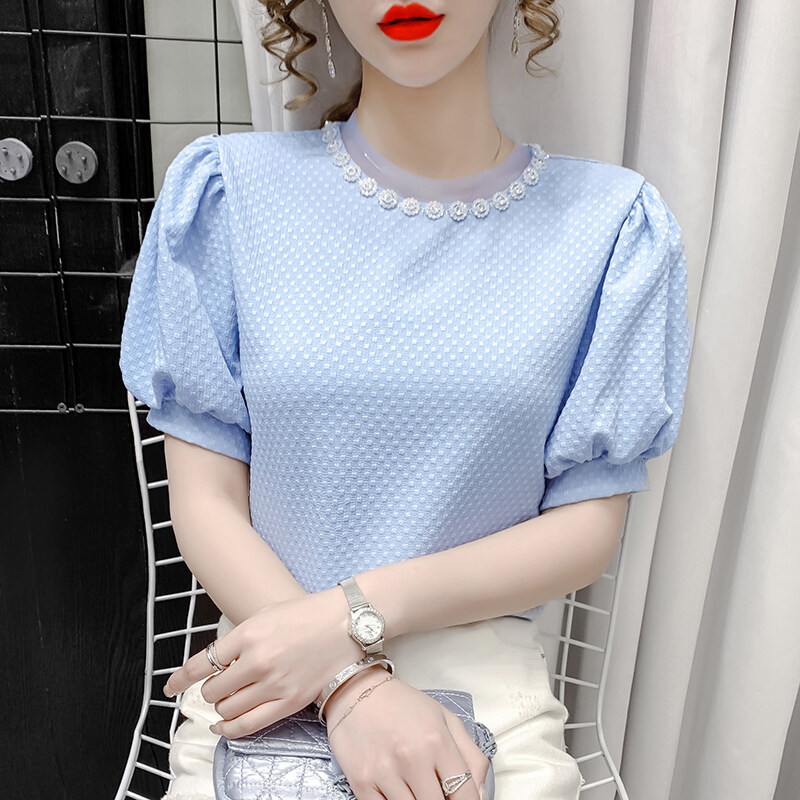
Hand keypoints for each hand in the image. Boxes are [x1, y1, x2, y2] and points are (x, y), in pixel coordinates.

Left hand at [162, 588, 364, 737]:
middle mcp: (259, 660)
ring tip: (229, 697)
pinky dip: (230, 728)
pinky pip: (248, 725)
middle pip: (213, 689)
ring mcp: (275, 683)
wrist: (346, 622)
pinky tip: (223, 724)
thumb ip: (238, 640)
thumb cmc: (306, 615)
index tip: (171, 686)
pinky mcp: (290, 701)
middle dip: (210, 688)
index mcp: (249, 633)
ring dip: (221, 705)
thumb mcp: (264, 616)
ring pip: (228, 708)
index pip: (202, 663)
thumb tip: (215, 666)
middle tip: (218, 684)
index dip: (180, 678)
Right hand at [324, 670, 489, 799]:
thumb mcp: (445, 719)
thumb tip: (482, 795)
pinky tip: (398, 795)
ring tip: (417, 791)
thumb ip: (471, 756)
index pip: (465, 794)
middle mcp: (412, 757)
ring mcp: (384, 772)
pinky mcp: (361, 782)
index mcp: (437, 740)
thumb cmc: (403, 705)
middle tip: (437, 793)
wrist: (356, 691)